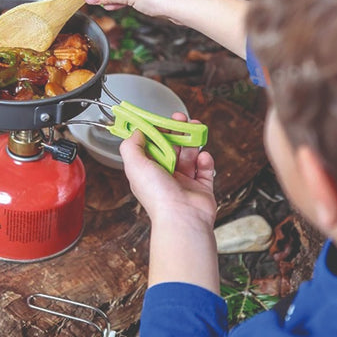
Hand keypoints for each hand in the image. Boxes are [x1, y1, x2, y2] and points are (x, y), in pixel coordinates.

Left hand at [120, 113, 216, 227]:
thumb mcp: (134, 164)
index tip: (160, 119)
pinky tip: (202, 157)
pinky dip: (205, 160)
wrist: (182, 218)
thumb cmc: (157, 195)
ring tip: (195, 129)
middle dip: (176, 131)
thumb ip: (131, 145)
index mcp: (147, 171)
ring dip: (192, 141)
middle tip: (181, 119)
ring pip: (189, 155)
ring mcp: (184, 182)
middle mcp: (165, 176)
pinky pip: (204, 169)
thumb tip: (137, 132)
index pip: (151, 146)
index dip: (156, 131)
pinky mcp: (201, 188)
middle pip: (171, 147)